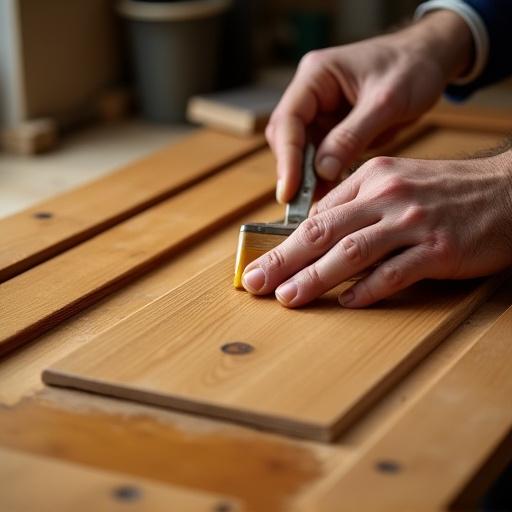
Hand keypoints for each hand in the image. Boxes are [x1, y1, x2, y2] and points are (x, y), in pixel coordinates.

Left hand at [242, 151, 511, 306]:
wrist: (509, 191)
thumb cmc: (448, 191)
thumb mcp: (398, 182)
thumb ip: (357, 204)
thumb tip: (317, 230)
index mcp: (373, 178)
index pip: (318, 215)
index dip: (285, 241)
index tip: (262, 261)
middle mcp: (388, 196)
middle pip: (323, 232)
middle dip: (283, 259)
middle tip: (255, 282)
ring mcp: (413, 222)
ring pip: (351, 253)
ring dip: (314, 278)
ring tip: (287, 297)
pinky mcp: (438, 248)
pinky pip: (394, 273)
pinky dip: (367, 290)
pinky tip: (346, 303)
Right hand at [266, 10, 472, 202]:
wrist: (431, 58)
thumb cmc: (412, 66)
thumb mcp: (385, 101)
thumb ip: (352, 136)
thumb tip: (322, 171)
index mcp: (316, 75)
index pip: (288, 120)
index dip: (286, 157)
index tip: (289, 190)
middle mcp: (311, 94)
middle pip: (287, 138)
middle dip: (293, 170)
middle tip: (300, 204)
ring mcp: (321, 112)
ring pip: (301, 151)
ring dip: (307, 178)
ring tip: (316, 205)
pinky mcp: (333, 128)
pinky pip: (321, 157)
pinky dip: (324, 177)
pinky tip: (331, 195)